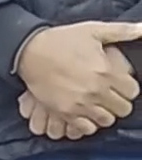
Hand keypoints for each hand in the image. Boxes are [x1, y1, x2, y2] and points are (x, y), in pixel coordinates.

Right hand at [16, 21, 141, 128]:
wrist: (29, 51)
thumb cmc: (61, 40)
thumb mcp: (93, 30)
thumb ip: (123, 31)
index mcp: (106, 71)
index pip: (133, 92)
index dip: (128, 88)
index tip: (119, 84)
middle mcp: (96, 90)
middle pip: (123, 109)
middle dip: (119, 102)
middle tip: (110, 95)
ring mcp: (80, 103)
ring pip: (106, 120)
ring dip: (105, 113)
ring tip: (98, 105)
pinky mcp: (64, 112)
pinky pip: (86, 128)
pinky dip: (88, 123)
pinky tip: (84, 113)